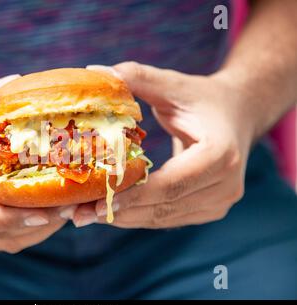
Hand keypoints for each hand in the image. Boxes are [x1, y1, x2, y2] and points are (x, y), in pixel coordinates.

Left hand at [73, 62, 254, 227]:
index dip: (134, 194)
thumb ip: (137, 77)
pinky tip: (111, 210)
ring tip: (86, 215)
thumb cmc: (202, 98)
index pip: (171, 183)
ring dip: (125, 218)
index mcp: (221, 154)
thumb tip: (95, 73)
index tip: (97, 199)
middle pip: (165, 206)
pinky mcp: (212, 209)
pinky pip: (169, 218)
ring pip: (164, 218)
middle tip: (80, 213)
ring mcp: (221, 201)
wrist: (238, 114)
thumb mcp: (172, 85)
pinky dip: (139, 216)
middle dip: (120, 211)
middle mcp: (226, 185)